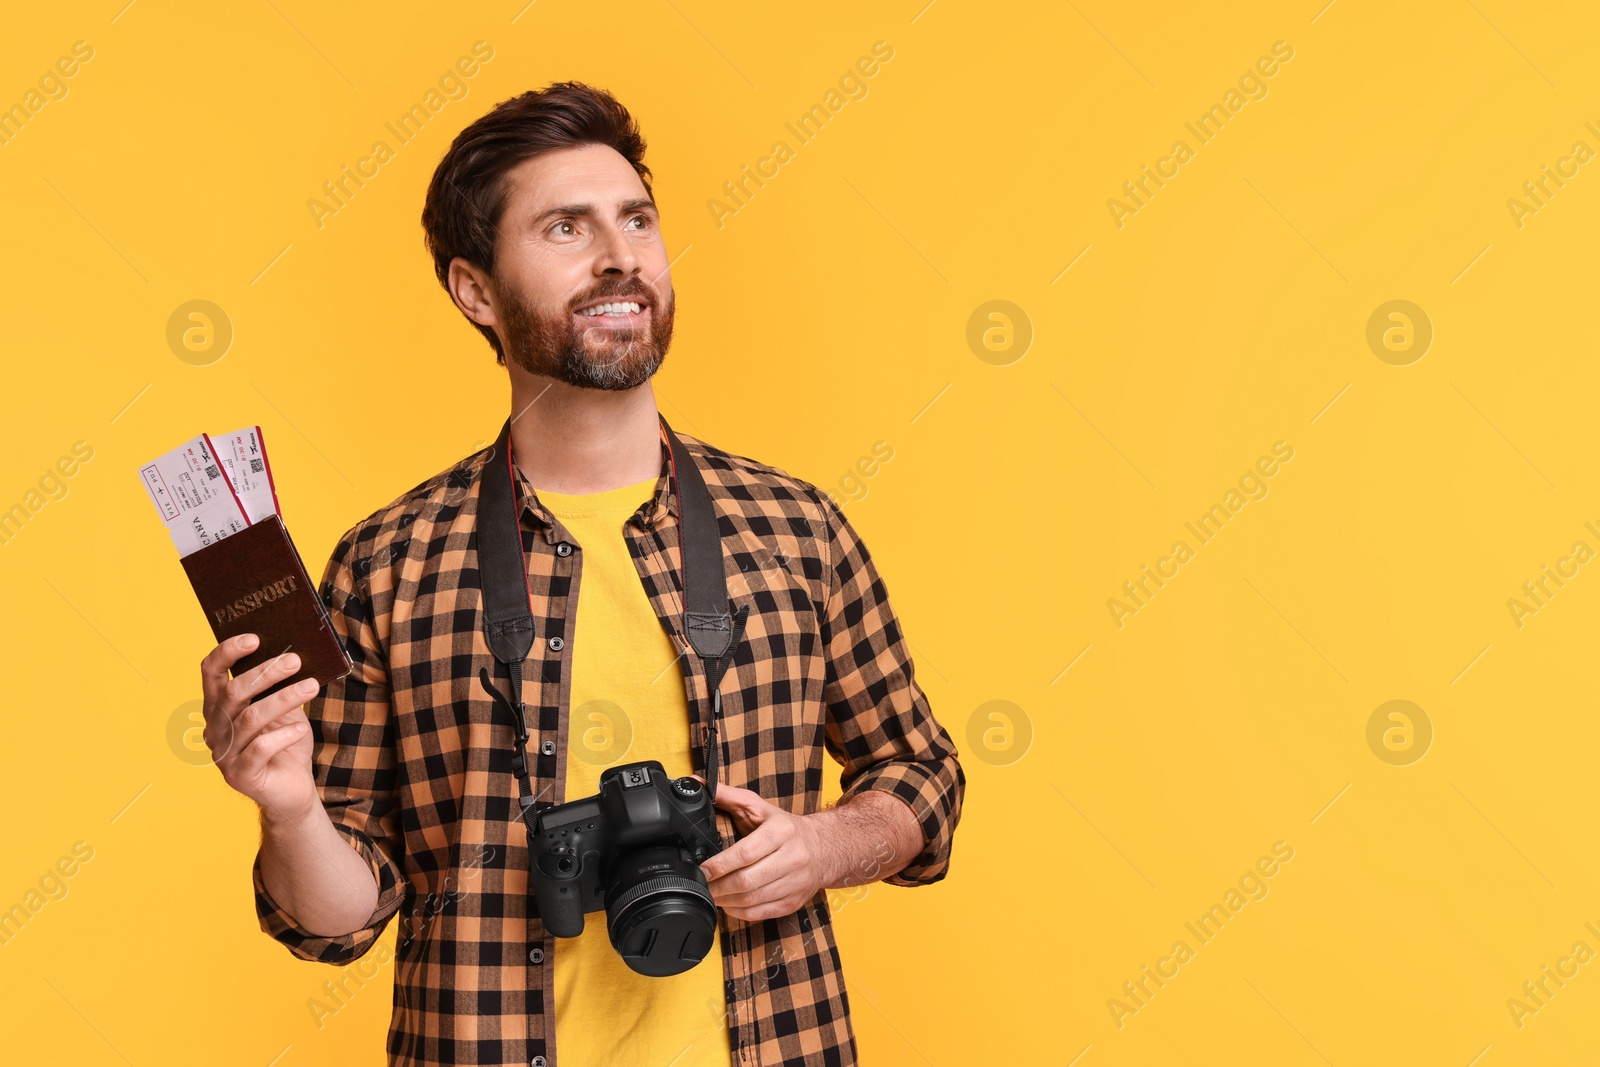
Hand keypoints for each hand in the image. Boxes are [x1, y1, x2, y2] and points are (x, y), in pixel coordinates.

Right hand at [199, 634, 320, 822]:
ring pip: (250, 718)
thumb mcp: (284, 710)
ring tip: (312, 687)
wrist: (293, 789)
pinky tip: (301, 729)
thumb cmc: (286, 743)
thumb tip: (292, 654)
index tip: (255, 637)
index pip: (210, 673)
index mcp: (219, 708)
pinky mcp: (240, 776)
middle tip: (295, 659)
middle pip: (233, 693)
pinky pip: (259, 749)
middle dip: (266, 673)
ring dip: (284, 699)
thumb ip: (278, 688)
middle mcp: (215, 729)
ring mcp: (224, 755)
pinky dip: (283, 735)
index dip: (227, 652)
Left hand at [698, 780, 832, 921]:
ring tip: (712, 894)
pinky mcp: (793, 902)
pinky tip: (729, 903)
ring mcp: (795, 883)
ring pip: (753, 900)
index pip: (746, 853)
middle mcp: (793, 858)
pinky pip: (761, 913)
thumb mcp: (760, 807)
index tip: (702, 869)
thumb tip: (698, 784)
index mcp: (782, 831)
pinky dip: (739, 912)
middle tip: (702, 885)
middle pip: (747, 880)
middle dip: (718, 886)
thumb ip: (728, 796)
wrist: (824, 848)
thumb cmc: (785, 828)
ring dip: (726, 900)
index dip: (720, 865)